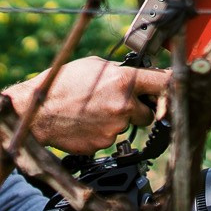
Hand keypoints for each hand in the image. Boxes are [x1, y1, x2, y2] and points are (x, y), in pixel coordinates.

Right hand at [6, 57, 166, 154]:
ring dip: (118, 120)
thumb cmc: (62, 83)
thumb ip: (121, 71)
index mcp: (124, 81)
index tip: (172, 90)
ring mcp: (115, 128)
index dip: (169, 88)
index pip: (165, 84)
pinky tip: (86, 122)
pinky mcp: (104, 144)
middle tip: (118, 102)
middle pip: (150, 112)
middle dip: (139, 108)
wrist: (38, 112)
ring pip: (128, 126)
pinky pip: (112, 138)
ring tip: (93, 110)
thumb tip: (140, 75)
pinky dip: (103, 132)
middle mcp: (123, 106)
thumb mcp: (94, 65)